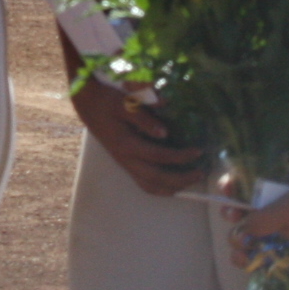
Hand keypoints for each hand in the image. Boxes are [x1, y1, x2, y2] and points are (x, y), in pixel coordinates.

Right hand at [73, 78, 205, 194]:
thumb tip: (165, 132)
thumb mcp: (124, 104)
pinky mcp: (125, 164)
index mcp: (126, 144)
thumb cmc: (108, 102)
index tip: (198, 151)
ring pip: (149, 186)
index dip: (180, 157)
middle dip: (180, 179)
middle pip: (156, 178)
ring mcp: (125, 164)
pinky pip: (144, 183)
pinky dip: (160, 188)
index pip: (158, 156)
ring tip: (191, 180)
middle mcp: (126, 159)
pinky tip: (174, 184)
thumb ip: (144, 118)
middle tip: (201, 172)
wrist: (88, 105)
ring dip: (171, 187)